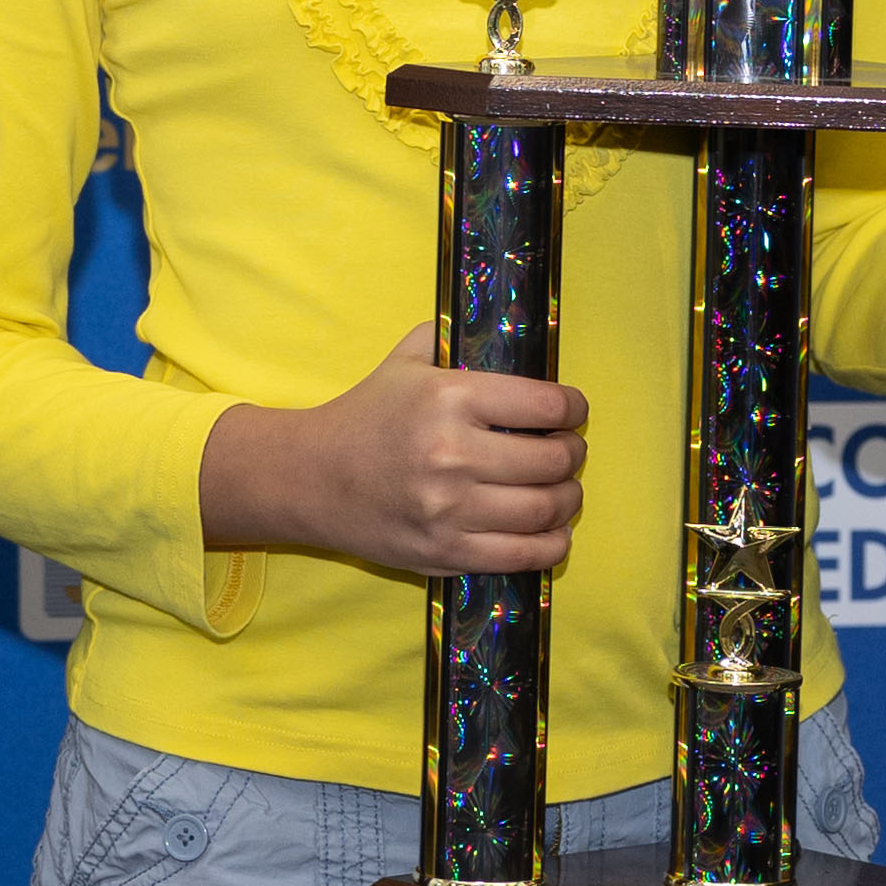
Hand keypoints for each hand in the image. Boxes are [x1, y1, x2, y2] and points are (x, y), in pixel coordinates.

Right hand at [199, 327, 586, 577]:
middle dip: (573, 453)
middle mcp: (452, 454)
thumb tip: (506, 330)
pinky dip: (552, 545)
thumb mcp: (405, 359)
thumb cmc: (367, 416)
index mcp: (448, 398)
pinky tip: (551, 531)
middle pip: (554, 460)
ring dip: (568, 498)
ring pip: (546, 509)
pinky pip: (525, 555)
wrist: (313, 478)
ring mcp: (450, 509)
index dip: (573, 408)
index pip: (546, 404)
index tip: (573, 411)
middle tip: (568, 450)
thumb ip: (453, 338)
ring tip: (562, 489)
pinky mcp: (446, 552)